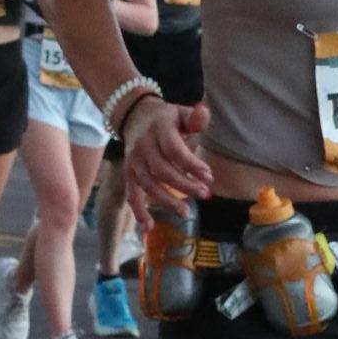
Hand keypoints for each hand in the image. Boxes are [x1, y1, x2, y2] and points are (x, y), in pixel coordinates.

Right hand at [121, 94, 214, 225]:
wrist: (135, 117)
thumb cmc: (167, 119)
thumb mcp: (181, 112)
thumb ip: (195, 117)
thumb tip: (203, 111)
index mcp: (159, 129)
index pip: (174, 150)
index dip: (191, 165)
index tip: (209, 176)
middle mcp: (143, 145)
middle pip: (162, 170)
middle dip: (184, 185)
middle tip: (205, 195)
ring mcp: (134, 161)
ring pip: (148, 184)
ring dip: (166, 201)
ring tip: (185, 213)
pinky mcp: (129, 173)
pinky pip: (131, 194)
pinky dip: (138, 211)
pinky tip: (149, 227)